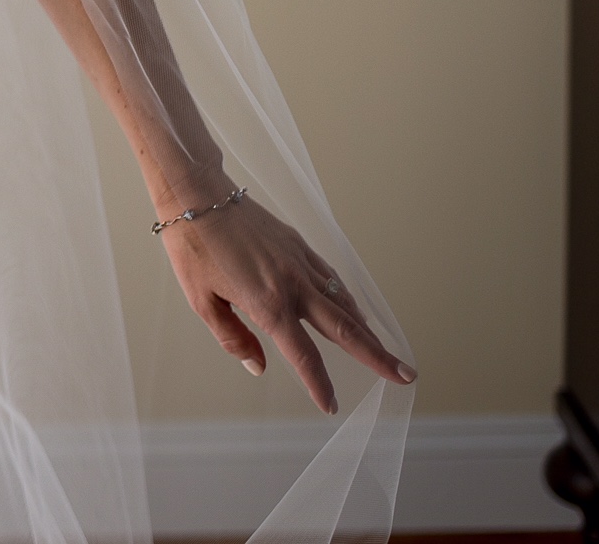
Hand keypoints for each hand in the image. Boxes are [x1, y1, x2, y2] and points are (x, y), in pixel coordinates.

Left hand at [160, 190, 414, 412]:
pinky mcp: (298, 244)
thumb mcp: (200, 301)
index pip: (304, 356)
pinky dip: (347, 297)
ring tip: (385, 351)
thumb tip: (258, 367)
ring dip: (367, 328)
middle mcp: (293, 285)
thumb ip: (232, 338)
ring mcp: (299, 262)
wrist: (196, 194)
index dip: (320, 384)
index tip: (331, 405)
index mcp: (268, 304)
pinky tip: (353, 309)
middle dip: (378, 356)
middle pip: (346, 330)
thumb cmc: (192, 248)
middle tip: (407, 376)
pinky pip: (331, 277)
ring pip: (343, 302)